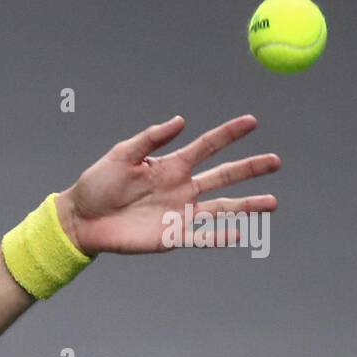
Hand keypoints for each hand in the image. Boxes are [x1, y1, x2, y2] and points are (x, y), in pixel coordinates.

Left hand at [55, 114, 280, 255]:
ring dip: (247, 206)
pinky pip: (200, 236)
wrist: (81, 220)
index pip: (207, 146)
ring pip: (221, 208)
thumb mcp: (122, 155)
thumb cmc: (97, 185)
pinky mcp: (171, 236)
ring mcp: (179, 212)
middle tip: (276, 161)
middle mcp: (181, 188)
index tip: (252, 122)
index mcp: (171, 165)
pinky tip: (239, 232)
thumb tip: (181, 120)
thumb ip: (151, 138)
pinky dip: (220, 235)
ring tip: (272, 203)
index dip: (229, 134)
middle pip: (223, 176)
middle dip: (249, 169)